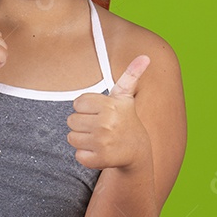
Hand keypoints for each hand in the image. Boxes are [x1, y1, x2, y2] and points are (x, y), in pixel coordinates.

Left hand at [67, 55, 150, 169]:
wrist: (136, 150)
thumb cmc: (125, 118)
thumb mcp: (125, 96)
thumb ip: (131, 74)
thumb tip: (145, 56)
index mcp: (110, 106)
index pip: (77, 103)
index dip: (86, 108)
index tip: (100, 112)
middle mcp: (106, 124)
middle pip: (71, 120)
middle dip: (82, 123)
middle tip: (99, 127)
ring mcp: (102, 143)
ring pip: (71, 138)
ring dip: (82, 139)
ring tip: (99, 138)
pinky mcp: (98, 159)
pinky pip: (77, 154)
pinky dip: (85, 154)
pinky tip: (99, 151)